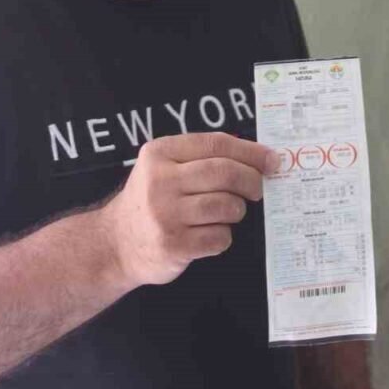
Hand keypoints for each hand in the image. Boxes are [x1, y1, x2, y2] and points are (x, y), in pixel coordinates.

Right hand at [102, 132, 278, 286]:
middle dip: (251, 181)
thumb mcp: (164, 168)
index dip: (251, 152)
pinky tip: (209, 234)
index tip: (272, 160)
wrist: (116, 243)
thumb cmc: (151, 201)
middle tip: (259, 189)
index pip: (216, 144)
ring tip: (226, 213)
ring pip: (226, 206)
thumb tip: (259, 159)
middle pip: (224, 173)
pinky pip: (219, 237)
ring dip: (236, 211)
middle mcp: (159, 181)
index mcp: (160, 153)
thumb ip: (201, 159)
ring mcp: (165, 214)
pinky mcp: (173, 245)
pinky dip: (223, 236)